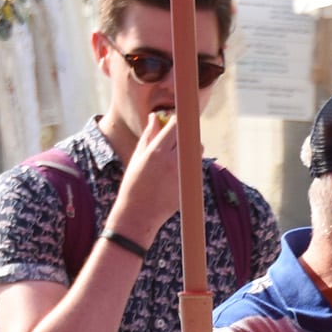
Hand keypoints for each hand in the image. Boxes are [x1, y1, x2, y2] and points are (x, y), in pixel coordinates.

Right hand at [107, 108, 184, 247]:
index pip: (177, 126)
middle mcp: (173, 162)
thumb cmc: (134, 184)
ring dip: (190, 150)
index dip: (178, 121)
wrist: (139, 215)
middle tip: (177, 139)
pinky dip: (190, 166)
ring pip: (197, 153)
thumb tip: (156, 117)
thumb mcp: (137, 157)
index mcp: (157, 152)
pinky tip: (175, 174)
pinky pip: (196, 168)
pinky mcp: (190, 186)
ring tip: (175, 159)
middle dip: (186, 135)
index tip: (176, 121)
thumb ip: (149, 135)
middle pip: (191, 138)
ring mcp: (184, 175)